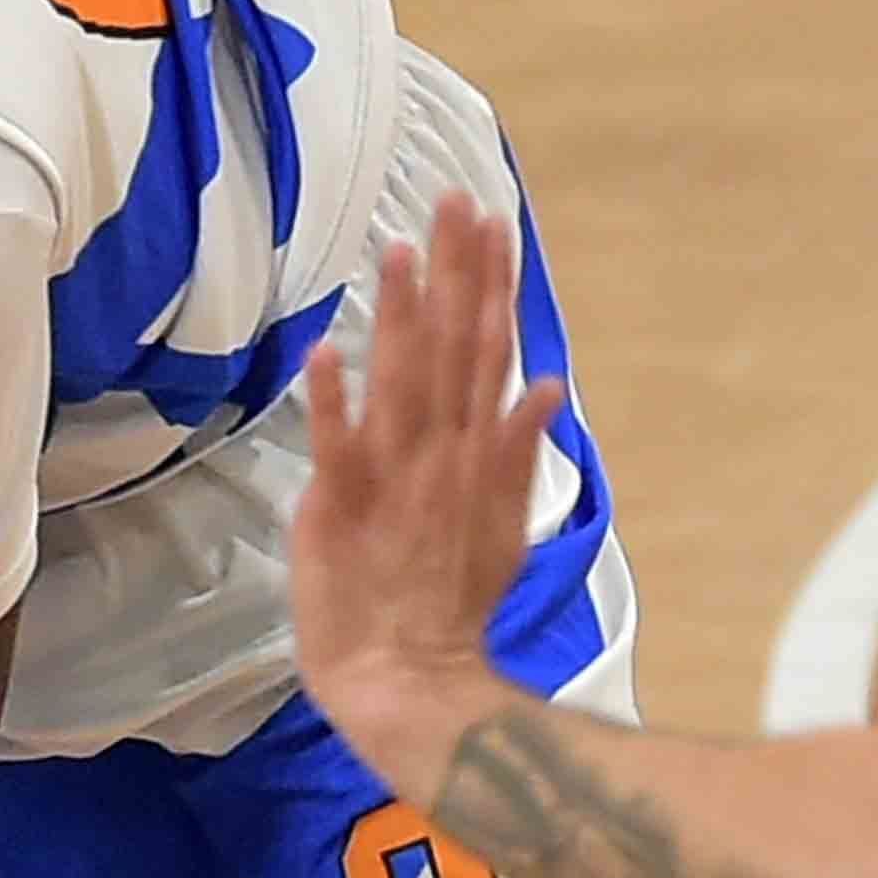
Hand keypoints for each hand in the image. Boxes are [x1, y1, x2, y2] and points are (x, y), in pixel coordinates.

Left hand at [287, 199, 558, 788]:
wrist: (413, 679)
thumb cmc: (448, 602)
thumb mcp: (503, 524)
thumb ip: (518, 450)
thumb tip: (550, 383)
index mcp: (475, 451)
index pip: (486, 349)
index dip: (488, 283)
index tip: (490, 219)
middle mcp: (440, 452)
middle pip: (451, 348)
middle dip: (453, 273)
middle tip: (451, 198)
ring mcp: (393, 478)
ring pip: (400, 381)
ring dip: (401, 316)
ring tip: (398, 250)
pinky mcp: (342, 507)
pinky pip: (335, 446)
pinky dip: (332, 401)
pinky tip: (327, 349)